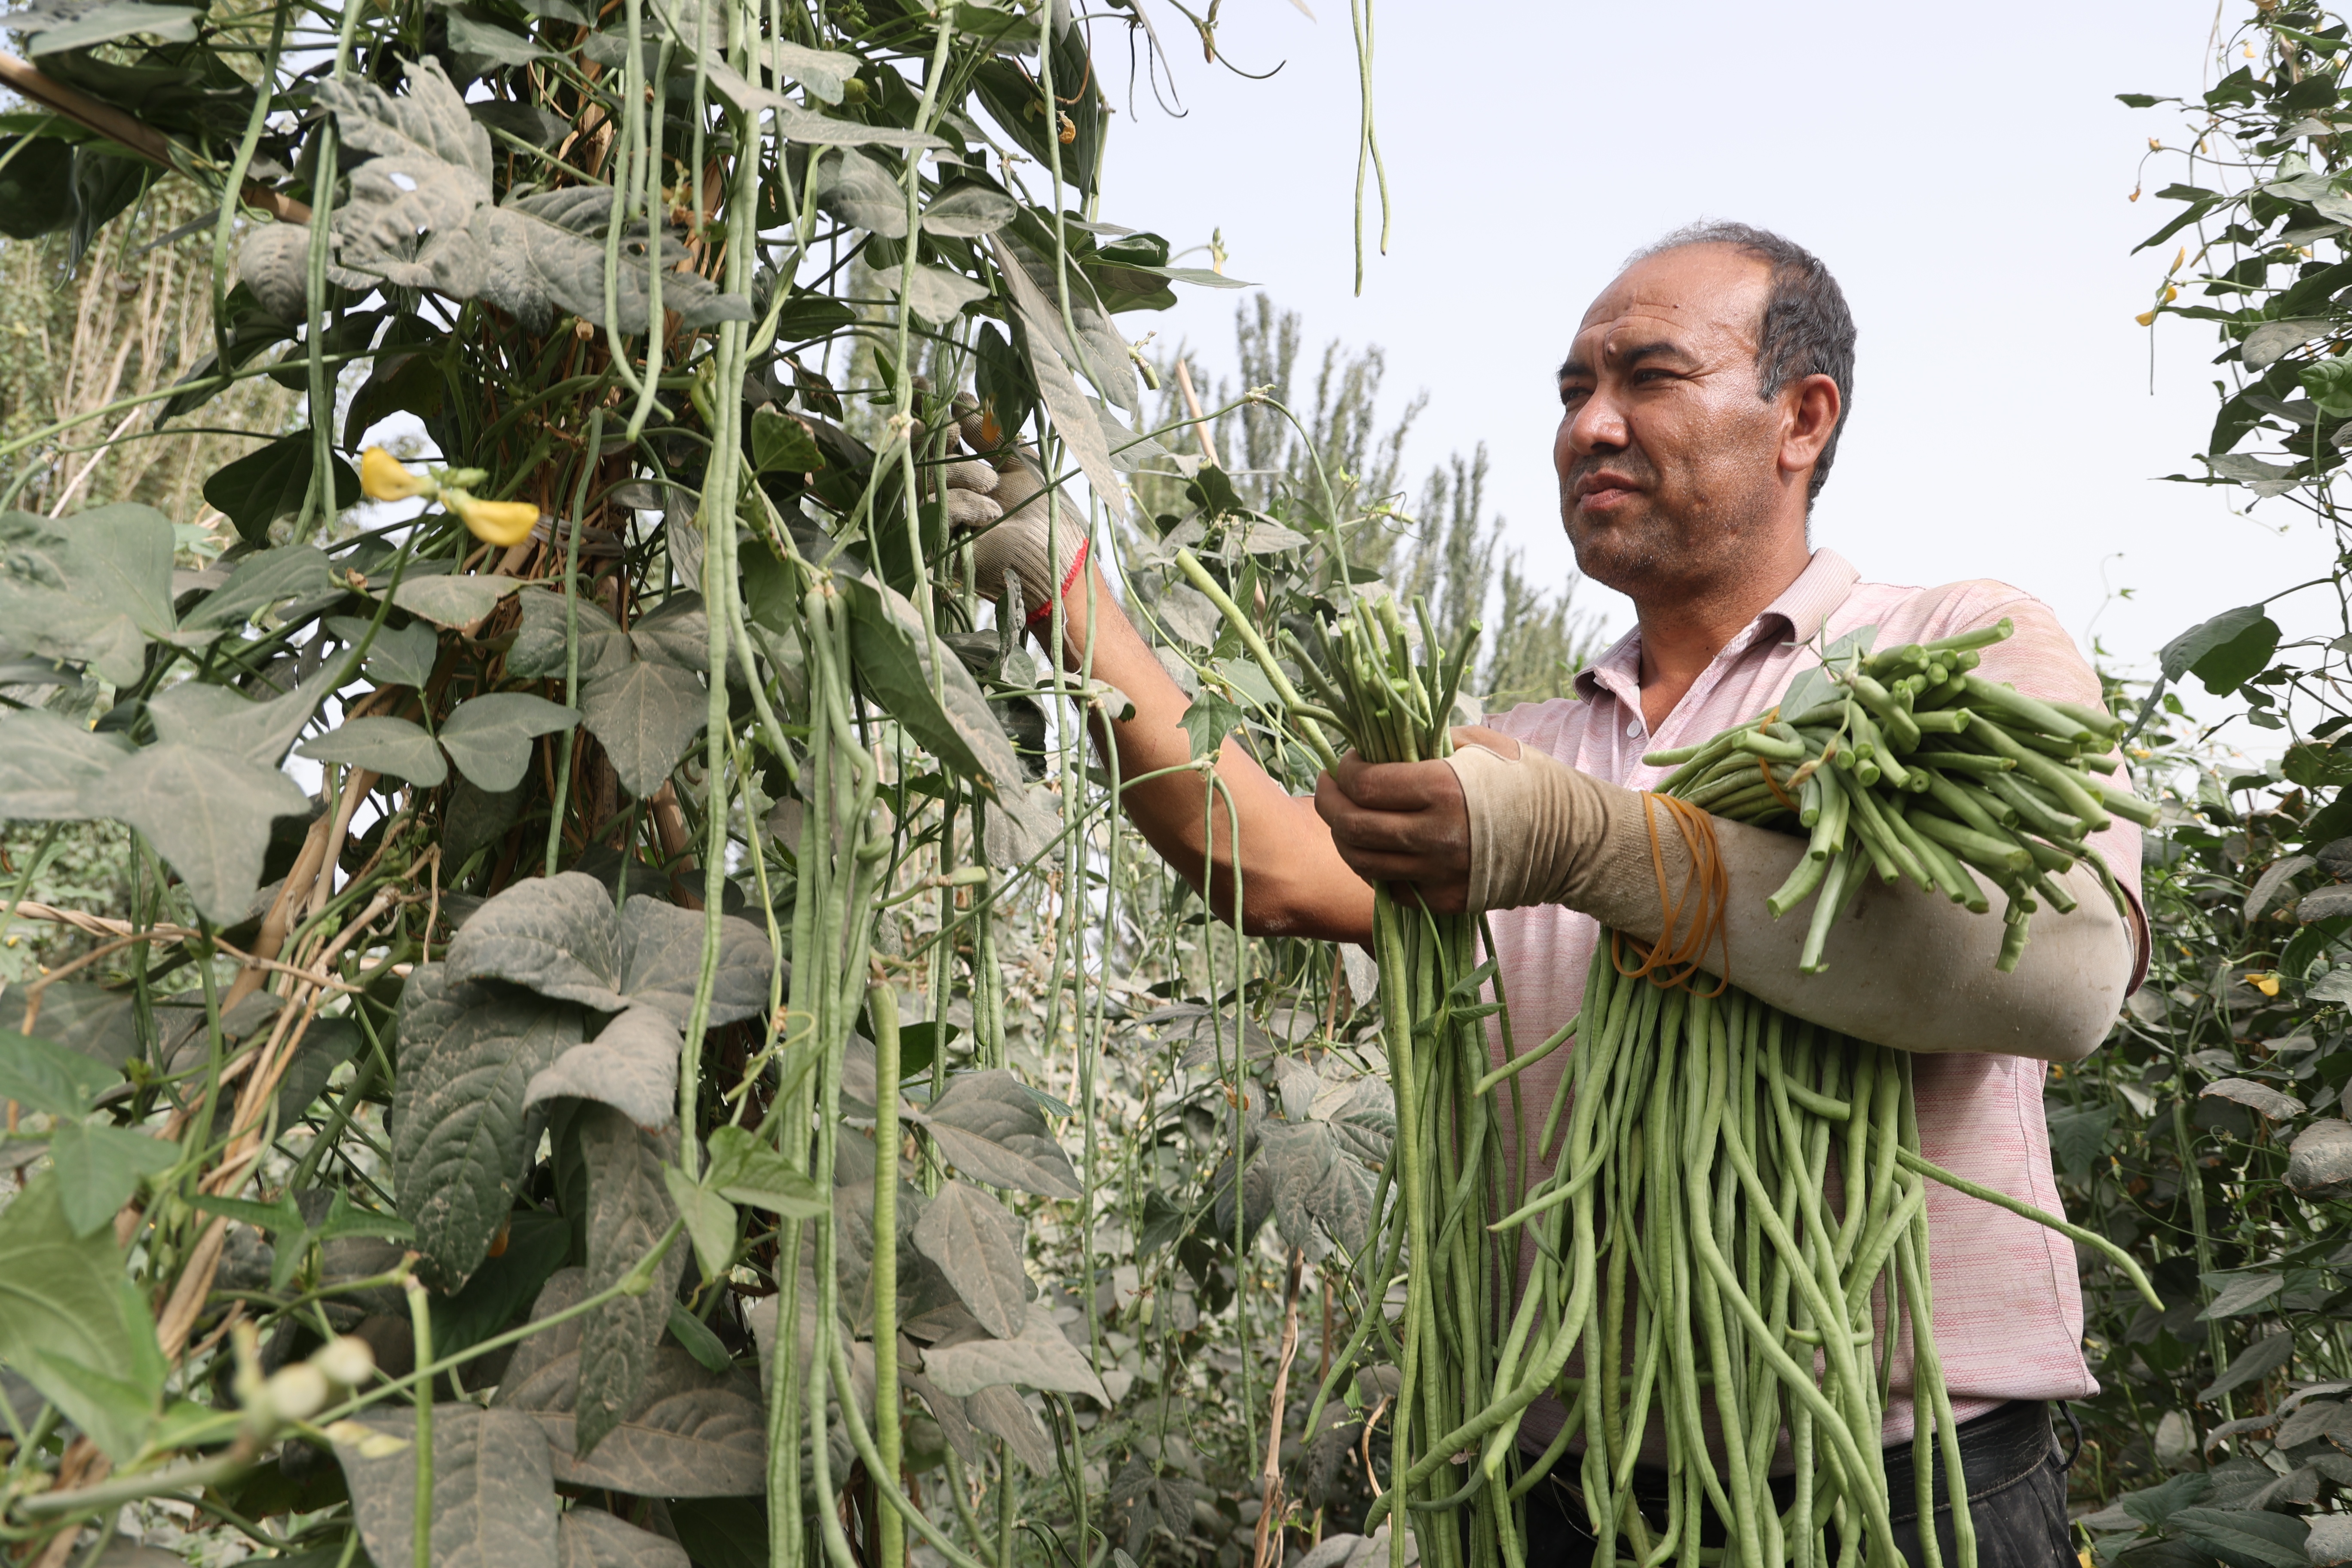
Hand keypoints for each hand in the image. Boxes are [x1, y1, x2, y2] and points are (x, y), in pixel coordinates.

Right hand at [932, 407, 1084, 619]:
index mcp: (967, 475)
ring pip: (926, 477)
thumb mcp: (1020, 461)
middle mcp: (948, 494)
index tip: (926, 385)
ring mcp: (938, 520)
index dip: (931, 411)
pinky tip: (991, 515)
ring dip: (962, 474)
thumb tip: (959, 397)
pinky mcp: (934, 544)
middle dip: (935, 435)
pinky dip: (964, 503)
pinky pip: (934, 506)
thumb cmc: (1046, 514)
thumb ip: (989, 433)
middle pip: (923, 454)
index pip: (939, 438)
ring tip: (992, 484)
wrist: (1055, 560)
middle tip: (948, 426)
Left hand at [1313, 726, 1522, 912]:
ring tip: (1346, 817)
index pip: (1364, 783)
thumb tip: (1383, 739)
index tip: (1348, 760)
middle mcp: (1435, 836)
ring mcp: (1438, 876)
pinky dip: (1374, 867)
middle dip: (1329, 802)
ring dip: (1343, 838)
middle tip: (1328, 787)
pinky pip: (1390, 888)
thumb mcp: (1482, 744)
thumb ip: (1429, 740)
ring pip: (1362, 862)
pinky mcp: (1444, 902)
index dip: (1344, 770)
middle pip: (1351, 826)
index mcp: (1442, 789)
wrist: (1576, 841)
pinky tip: (1377, 848)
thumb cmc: (1530, 782)